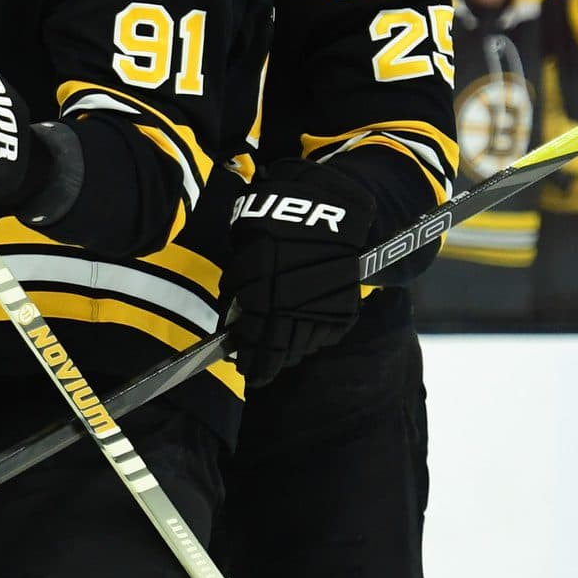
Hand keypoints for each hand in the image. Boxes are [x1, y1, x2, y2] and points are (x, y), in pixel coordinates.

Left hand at [227, 158, 374, 386]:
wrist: (330, 206)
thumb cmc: (278, 218)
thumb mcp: (247, 243)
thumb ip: (238, 282)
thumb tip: (232, 318)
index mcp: (261, 277)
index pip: (251, 330)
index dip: (246, 353)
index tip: (242, 365)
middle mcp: (292, 295)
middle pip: (277, 345)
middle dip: (265, 363)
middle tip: (256, 372)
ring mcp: (322, 304)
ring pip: (301, 345)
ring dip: (287, 354)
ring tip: (276, 360)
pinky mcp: (345, 307)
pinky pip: (324, 337)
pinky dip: (310, 342)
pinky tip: (300, 342)